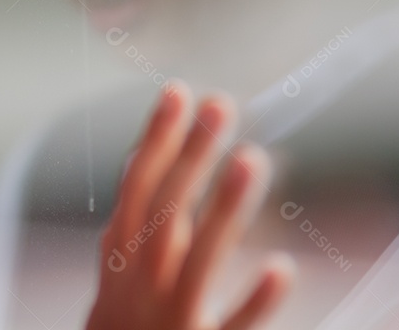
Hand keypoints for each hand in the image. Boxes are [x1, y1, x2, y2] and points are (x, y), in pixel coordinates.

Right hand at [86, 82, 292, 329]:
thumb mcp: (117, 273)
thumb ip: (133, 221)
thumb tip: (146, 155)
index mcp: (121, 257)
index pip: (137, 185)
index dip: (156, 138)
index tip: (177, 91)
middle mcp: (141, 284)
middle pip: (166, 210)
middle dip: (191, 155)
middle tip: (221, 105)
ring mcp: (169, 321)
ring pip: (196, 261)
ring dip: (223, 210)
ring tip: (252, 160)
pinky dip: (253, 301)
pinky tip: (281, 269)